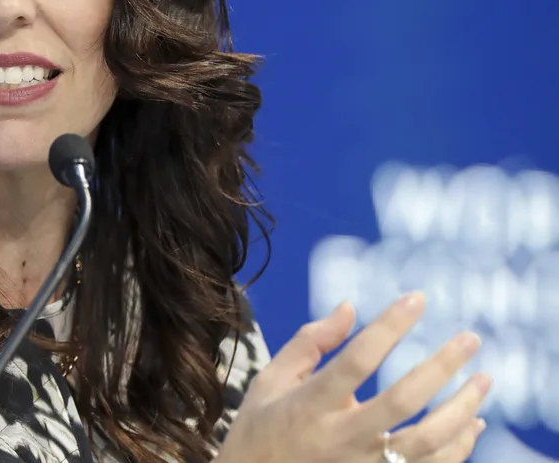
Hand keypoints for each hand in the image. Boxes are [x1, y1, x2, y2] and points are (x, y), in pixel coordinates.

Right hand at [217, 293, 491, 462]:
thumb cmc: (263, 427)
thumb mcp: (272, 378)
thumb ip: (311, 341)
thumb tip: (350, 306)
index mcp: (310, 404)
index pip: (356, 360)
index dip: (389, 327)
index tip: (416, 299)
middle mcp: (339, 438)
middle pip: (402, 402)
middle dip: (441, 367)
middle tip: (470, 338)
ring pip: (426, 443)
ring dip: (461, 409)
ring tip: (483, 379)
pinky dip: (458, 447)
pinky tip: (472, 422)